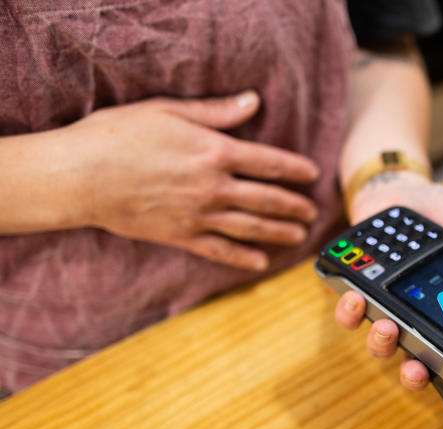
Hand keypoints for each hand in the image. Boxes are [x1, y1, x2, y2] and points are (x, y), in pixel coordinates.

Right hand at [59, 91, 318, 269]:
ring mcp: (199, 215)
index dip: (295, 169)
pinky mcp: (181, 236)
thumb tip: (253, 102)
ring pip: (252, 227)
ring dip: (280, 232)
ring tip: (299, 235)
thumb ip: (216, 112)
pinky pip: (220, 251)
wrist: (80, 176)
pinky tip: (260, 262)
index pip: (269, 163)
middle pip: (268, 199)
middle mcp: (214, 187)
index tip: (313, 174)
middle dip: (295, 206)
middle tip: (313, 211)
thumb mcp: (169, 111)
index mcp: (215, 152)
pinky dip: (243, 258)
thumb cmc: (118, 136)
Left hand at [334, 171, 442, 390]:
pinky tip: (354, 296)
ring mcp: (385, 309)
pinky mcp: (358, 293)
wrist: (397, 190)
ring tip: (385, 325)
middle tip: (415, 366)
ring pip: (380, 345)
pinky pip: (349, 314)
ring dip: (382, 343)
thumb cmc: (437, 211)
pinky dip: (349, 311)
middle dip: (414, 373)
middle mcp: (416, 319)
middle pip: (415, 363)